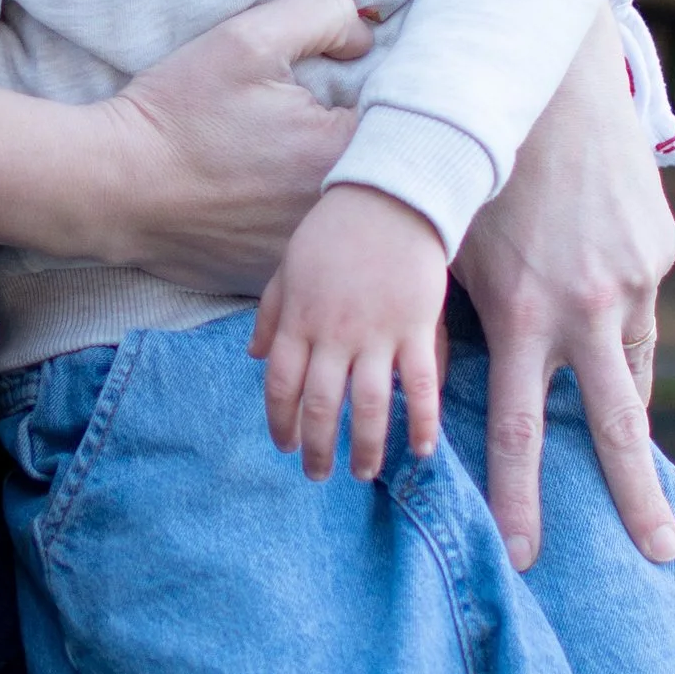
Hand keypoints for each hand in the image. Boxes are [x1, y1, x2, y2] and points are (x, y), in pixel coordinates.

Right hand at [99, 0, 366, 293]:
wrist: (107, 188)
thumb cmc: (174, 115)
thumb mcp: (247, 39)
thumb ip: (323, 14)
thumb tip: (365, 35)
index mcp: (343, 156)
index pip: (405, 120)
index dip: (382, 94)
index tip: (348, 84)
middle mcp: (334, 219)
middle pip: (378, 173)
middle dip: (358, 143)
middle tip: (308, 121)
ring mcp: (304, 257)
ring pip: (343, 215)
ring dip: (329, 188)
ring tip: (277, 160)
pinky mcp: (273, 278)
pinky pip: (306, 248)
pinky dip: (292, 223)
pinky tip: (255, 198)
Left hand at [252, 183, 447, 481]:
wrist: (391, 197)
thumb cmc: (335, 231)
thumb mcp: (289, 268)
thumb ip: (270, 314)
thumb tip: (252, 355)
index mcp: (299, 320)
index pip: (281, 385)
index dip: (281, 421)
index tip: (286, 445)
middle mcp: (334, 334)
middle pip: (322, 405)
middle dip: (318, 448)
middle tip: (318, 476)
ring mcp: (377, 334)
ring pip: (370, 405)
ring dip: (366, 447)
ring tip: (363, 473)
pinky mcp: (416, 328)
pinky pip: (420, 385)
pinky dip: (422, 421)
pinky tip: (422, 450)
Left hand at [450, 8, 674, 570]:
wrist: (548, 81)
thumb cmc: (474, 163)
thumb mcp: (450, 245)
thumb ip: (446, 315)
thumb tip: (420, 378)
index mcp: (525, 313)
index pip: (523, 429)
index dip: (521, 496)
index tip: (525, 555)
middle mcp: (589, 307)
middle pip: (618, 428)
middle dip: (636, 500)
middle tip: (660, 558)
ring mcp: (634, 280)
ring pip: (637, 372)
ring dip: (632, 420)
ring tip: (639, 479)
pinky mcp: (658, 252)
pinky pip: (642, 313)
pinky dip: (624, 334)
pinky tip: (607, 332)